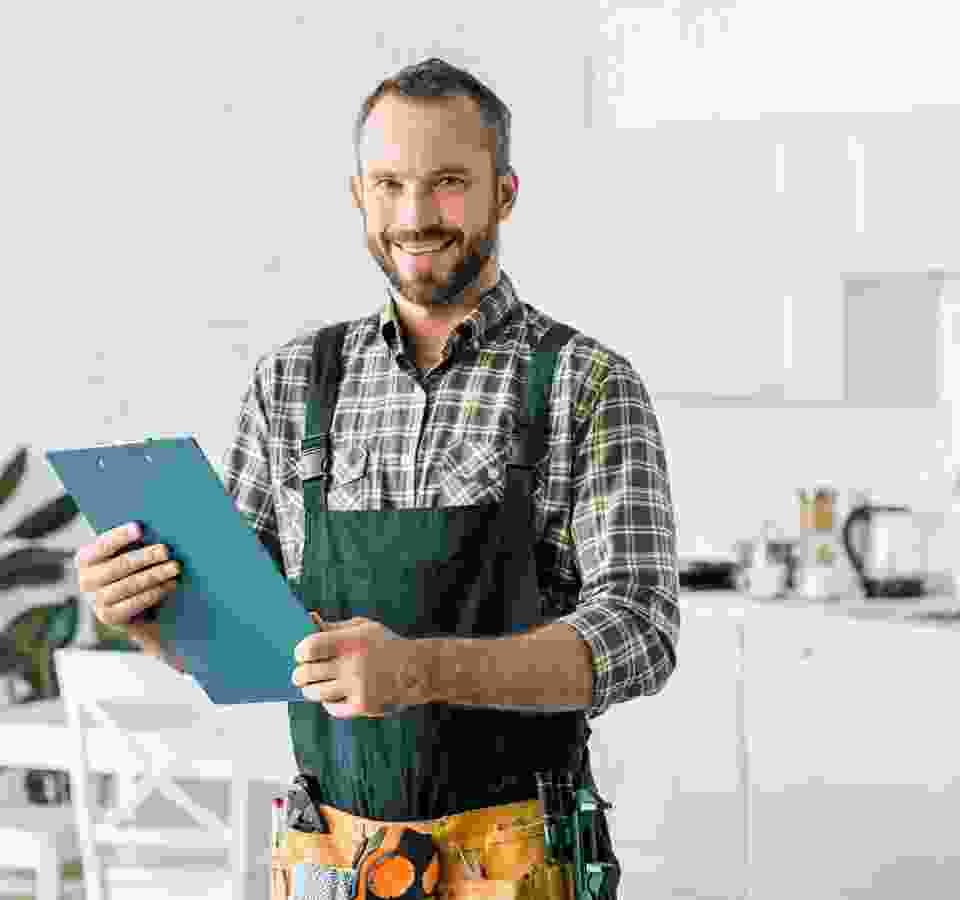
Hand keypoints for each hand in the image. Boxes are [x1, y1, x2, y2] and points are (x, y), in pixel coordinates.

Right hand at [75, 521, 183, 666]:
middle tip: (166, 550)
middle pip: (119, 565)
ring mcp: (95, 600)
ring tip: (175, 567)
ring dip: (155, 574)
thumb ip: (135, 544)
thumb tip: (157, 531)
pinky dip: (155, 592)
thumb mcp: (128, 555)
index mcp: (85, 558)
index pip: (103, 544)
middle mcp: (86, 579)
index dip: (120, 536)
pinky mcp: (108, 617)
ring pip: (130, 584)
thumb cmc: (132, 571)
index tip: (139, 528)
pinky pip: (135, 602)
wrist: (132, 610)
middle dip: (145, 556)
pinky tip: (170, 585)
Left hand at [292, 614, 429, 718]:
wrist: (417, 669)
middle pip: (306, 674)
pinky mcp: (362, 706)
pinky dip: (328, 702)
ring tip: (314, 685)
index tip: (301, 655)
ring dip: (311, 690)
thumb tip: (308, 621)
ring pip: (315, 694)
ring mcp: (357, 687)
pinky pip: (331, 708)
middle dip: (300, 674)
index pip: (309, 648)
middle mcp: (352, 664)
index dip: (300, 652)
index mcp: (351, 641)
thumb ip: (335, 627)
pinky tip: (333, 695)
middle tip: (300, 674)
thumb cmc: (384, 644)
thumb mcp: (363, 627)